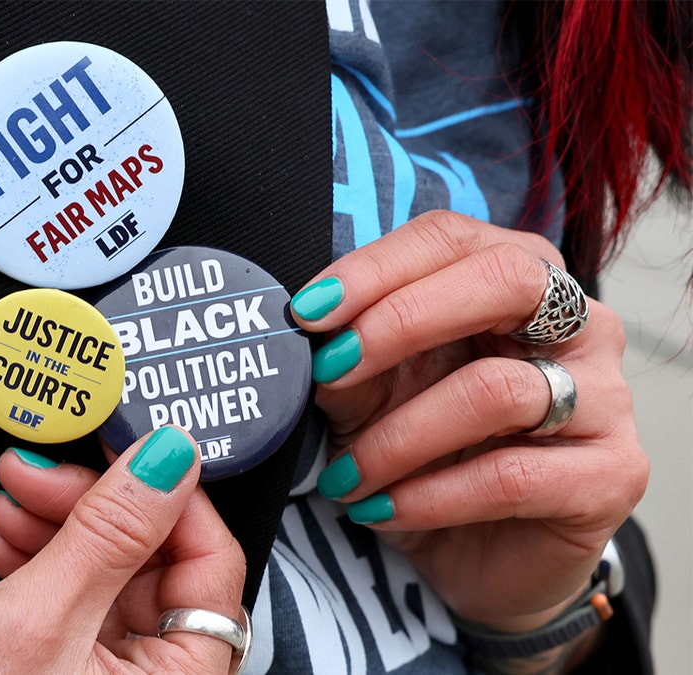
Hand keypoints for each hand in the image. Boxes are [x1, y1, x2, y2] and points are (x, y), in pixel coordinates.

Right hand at [0, 426, 246, 673]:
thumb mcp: (35, 617)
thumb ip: (109, 534)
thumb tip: (169, 458)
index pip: (211, 564)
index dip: (172, 496)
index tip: (129, 446)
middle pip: (155, 559)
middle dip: (96, 504)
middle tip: (44, 471)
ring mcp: (103, 671)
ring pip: (109, 568)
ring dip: (59, 522)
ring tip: (12, 500)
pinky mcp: (61, 661)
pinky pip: (71, 590)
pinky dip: (39, 554)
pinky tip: (4, 535)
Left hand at [289, 211, 646, 633]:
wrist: (478, 556)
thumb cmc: (428, 454)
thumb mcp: (371, 397)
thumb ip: (349, 361)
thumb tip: (312, 338)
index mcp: (519, 279)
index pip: (451, 239)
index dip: (374, 268)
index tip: (307, 311)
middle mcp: (579, 324)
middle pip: (504, 280)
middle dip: (400, 320)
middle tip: (328, 371)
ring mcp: (606, 397)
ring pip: (496, 390)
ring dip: (398, 437)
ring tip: (344, 476)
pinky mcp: (612, 475)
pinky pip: (511, 476)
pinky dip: (429, 496)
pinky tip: (380, 509)